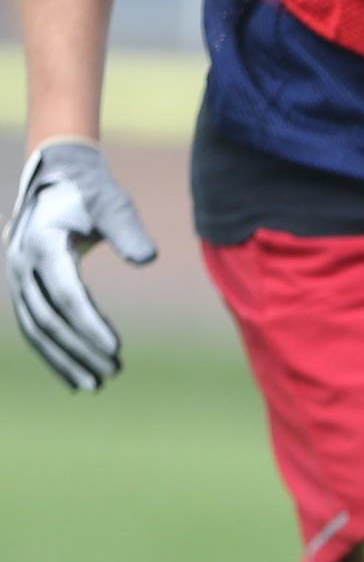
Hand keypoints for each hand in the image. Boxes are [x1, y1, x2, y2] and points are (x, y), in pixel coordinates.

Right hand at [3, 140, 156, 390]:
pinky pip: (34, 326)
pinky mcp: (22, 288)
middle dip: (79, 350)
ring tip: (95, 385)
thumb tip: (148, 259)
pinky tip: (75, 375)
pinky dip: (53, 353)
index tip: (115, 349)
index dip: (89, 325)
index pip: (66, 295)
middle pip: (49, 319)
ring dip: (64, 360)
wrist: (56, 176)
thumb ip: (127, 229)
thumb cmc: (90, 190)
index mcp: (43, 243)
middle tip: (112, 374)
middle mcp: (22, 264)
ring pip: (36, 329)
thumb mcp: (112, 201)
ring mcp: (17, 278)